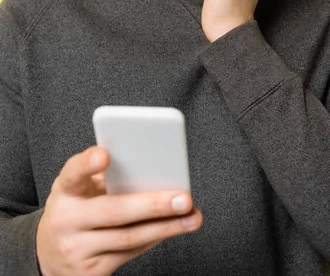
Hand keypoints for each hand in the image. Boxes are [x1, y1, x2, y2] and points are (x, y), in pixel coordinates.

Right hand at [36, 146, 202, 275]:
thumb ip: (105, 176)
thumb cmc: (75, 208)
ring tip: (191, 217)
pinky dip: (154, 238)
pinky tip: (171, 228)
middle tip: (183, 197)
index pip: (73, 172)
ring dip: (166, 227)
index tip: (105, 154)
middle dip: (153, 205)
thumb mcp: (79, 187)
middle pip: (113, 211)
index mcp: (65, 190)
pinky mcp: (89, 273)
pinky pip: (129, 254)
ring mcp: (77, 249)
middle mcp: (66, 220)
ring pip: (128, 238)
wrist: (48, 255)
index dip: (88, 163)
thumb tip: (150, 167)